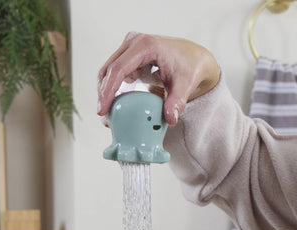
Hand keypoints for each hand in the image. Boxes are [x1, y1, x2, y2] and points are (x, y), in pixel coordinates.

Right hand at [97, 32, 220, 125]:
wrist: (193, 58)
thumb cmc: (190, 67)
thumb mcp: (186, 84)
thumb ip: (177, 102)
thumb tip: (170, 120)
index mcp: (145, 46)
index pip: (119, 69)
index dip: (108, 90)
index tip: (103, 109)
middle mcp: (134, 43)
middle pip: (109, 70)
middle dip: (103, 94)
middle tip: (103, 116)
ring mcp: (129, 49)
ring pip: (108, 72)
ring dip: (105, 93)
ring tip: (107, 115)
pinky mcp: (128, 58)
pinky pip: (114, 75)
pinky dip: (111, 91)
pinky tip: (114, 107)